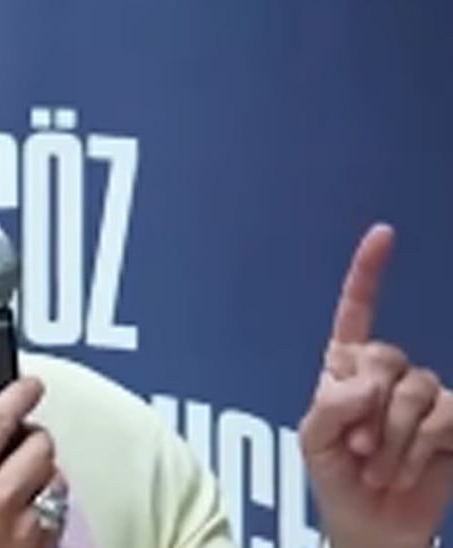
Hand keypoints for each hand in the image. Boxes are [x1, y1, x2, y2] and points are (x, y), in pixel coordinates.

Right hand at [0, 378, 62, 547]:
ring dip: (41, 473)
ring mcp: (18, 531)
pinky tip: (21, 511)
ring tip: (20, 480)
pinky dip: (44, 508)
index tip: (30, 386)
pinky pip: (57, 518)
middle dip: (31, 437)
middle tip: (19, 440)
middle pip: (40, 446)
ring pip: (55, 481)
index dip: (20, 394)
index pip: (0, 418)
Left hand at [298, 224, 452, 547]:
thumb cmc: (335, 477)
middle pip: (385, 356)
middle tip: (357, 448)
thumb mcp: (313, 440)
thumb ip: (331, 404)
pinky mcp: (452, 421)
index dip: (368, 272)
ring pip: (415, 390)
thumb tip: (367, 381)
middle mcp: (385, 374)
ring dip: (392, 437)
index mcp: (345, 368)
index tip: (383, 234)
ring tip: (378, 465)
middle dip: (368, 409)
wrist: (371, 522)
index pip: (356, 312)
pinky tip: (405, 468)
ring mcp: (422, 395)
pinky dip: (419, 447)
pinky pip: (444, 415)